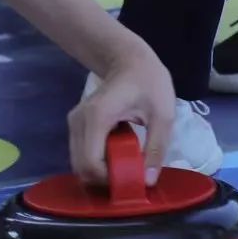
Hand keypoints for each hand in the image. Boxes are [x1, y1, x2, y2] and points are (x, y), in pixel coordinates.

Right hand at [67, 44, 174, 187]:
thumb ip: (156, 148)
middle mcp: (79, 120)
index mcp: (98, 116)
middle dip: (104, 179)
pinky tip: (118, 154)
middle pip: (82, 166)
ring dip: (101, 172)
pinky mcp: (76, 124)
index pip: (91, 163)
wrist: (129, 57)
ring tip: (126, 164)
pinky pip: (82, 153)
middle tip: (130, 175)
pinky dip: (97, 162)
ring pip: (79, 163)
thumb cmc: (148, 81)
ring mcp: (75, 122)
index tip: (131, 178)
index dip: (109, 179)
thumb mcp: (163, 114)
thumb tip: (147, 181)